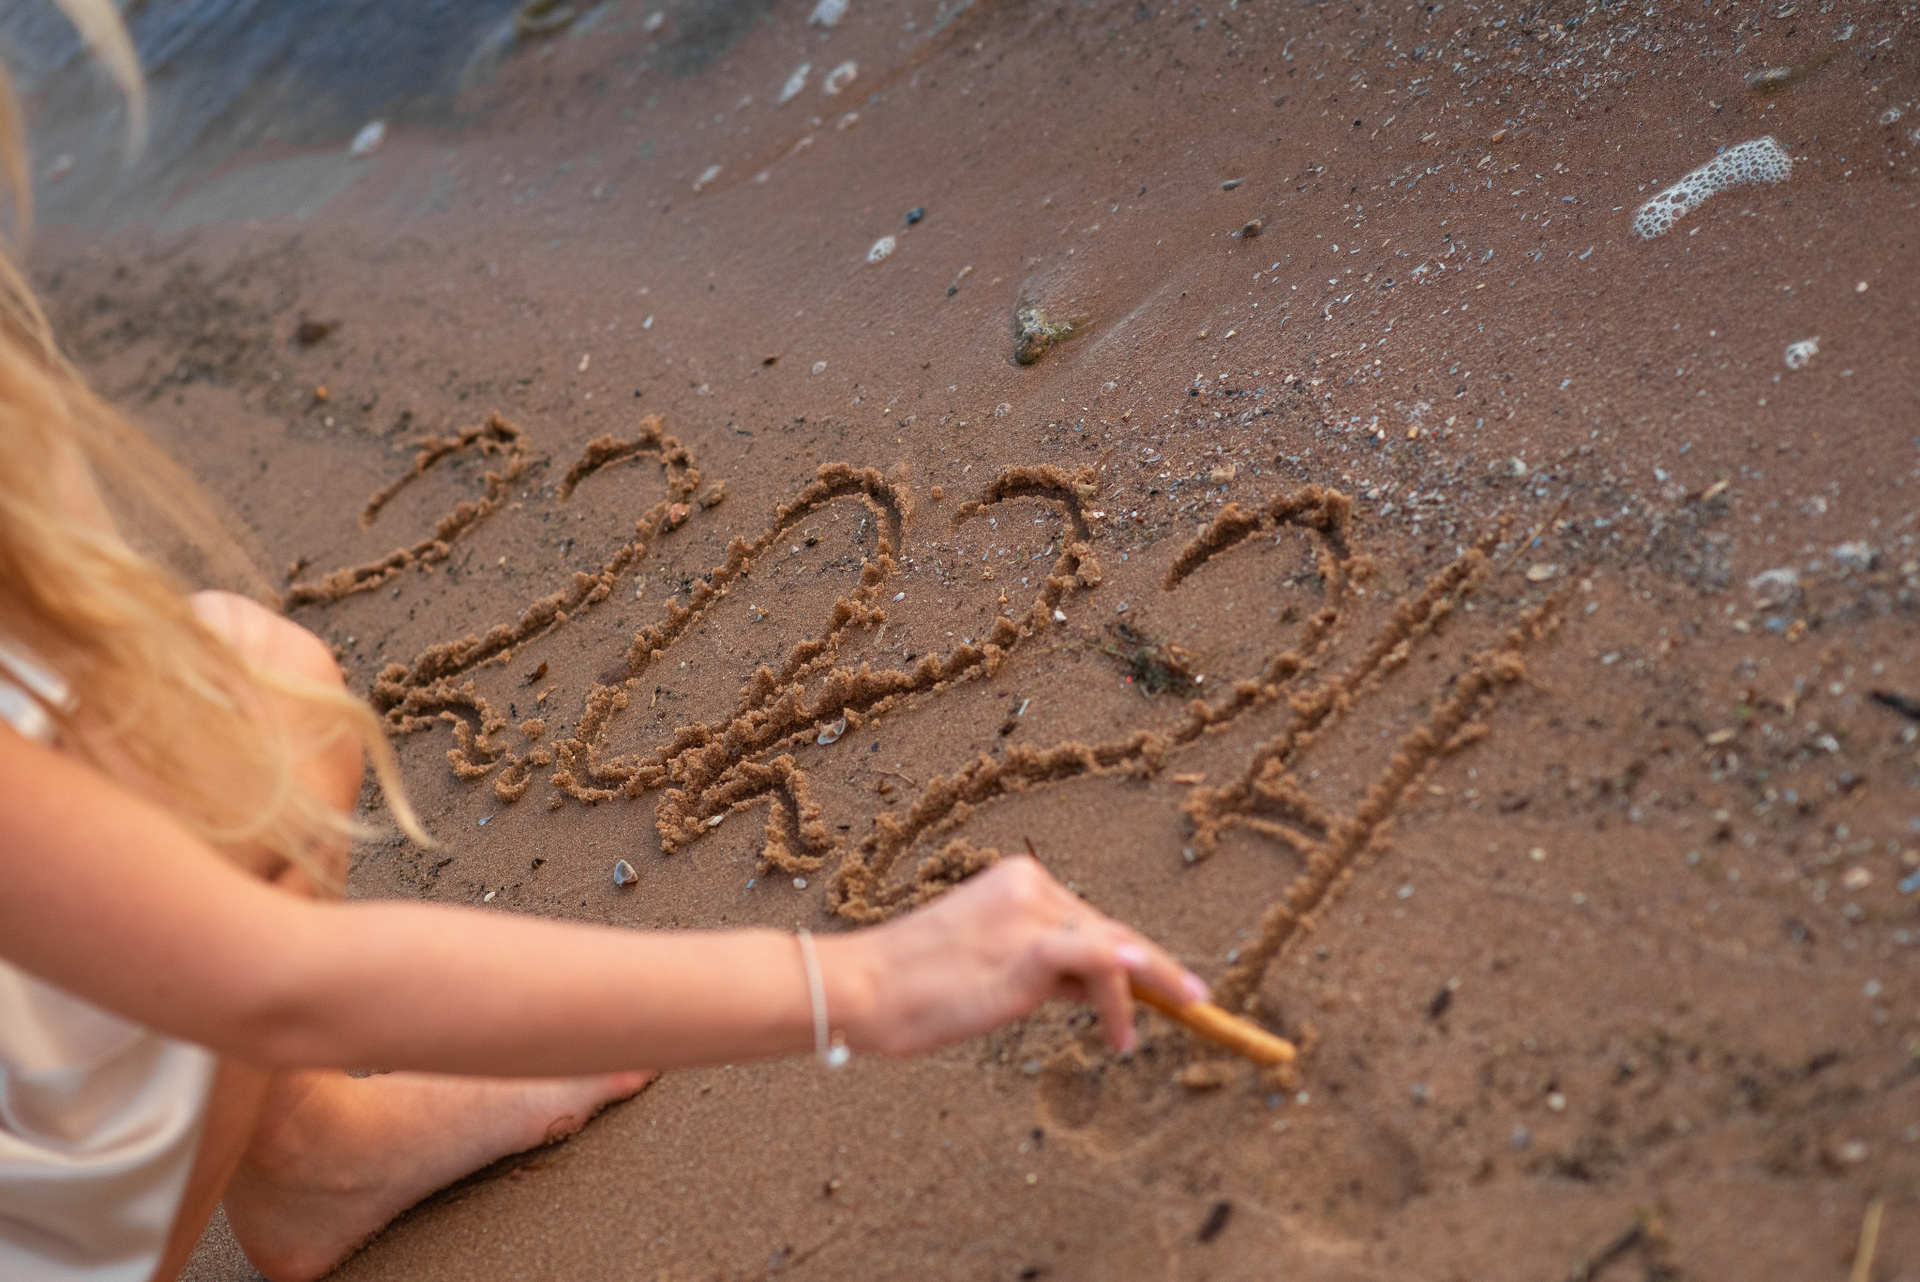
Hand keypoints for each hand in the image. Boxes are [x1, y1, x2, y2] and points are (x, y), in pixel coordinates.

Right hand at [824, 855, 1208, 1056]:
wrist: (862, 987)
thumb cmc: (912, 987)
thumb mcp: (988, 968)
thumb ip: (1042, 968)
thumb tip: (1098, 990)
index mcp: (1016, 881)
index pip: (1089, 919)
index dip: (1134, 955)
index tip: (1169, 982)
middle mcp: (1029, 885)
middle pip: (1110, 930)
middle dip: (1154, 970)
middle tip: (1196, 1000)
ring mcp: (1029, 914)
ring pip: (1113, 947)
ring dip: (1150, 988)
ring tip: (1171, 1017)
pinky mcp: (1029, 948)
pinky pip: (1098, 960)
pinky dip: (1129, 981)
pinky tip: (1150, 1003)